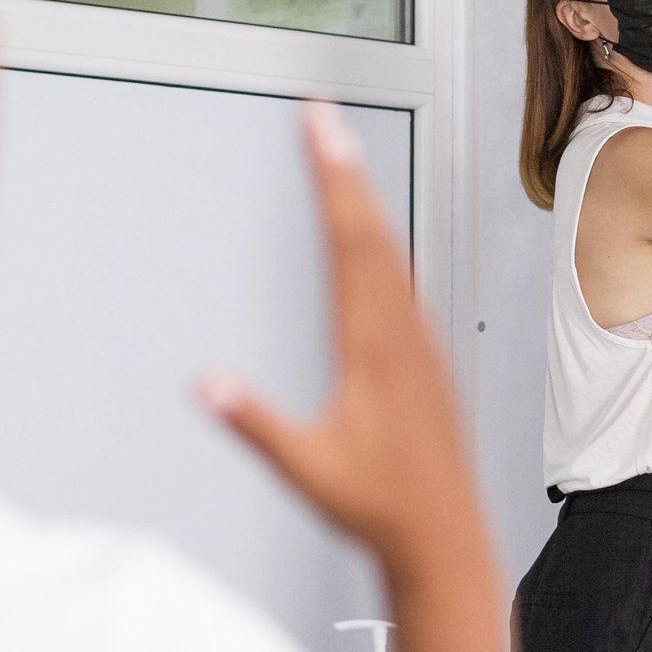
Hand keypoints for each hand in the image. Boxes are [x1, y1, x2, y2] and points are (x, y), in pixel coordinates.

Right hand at [199, 102, 481, 576]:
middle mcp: (402, 335)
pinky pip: (403, 282)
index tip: (320, 129)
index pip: (348, 244)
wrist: (443, 534)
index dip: (331, 180)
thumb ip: (256, 426)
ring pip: (392, 253)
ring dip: (365, 201)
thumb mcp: (305, 470)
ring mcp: (420, 343)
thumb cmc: (379, 506)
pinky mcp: (427, 358)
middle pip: (371, 232)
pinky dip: (383, 244)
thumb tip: (208, 385)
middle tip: (324, 117)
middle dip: (344, 169)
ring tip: (343, 162)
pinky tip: (376, 244)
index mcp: (372, 348)